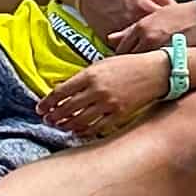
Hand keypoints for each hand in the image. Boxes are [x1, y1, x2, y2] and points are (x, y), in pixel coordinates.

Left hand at [46, 51, 167, 141]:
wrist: (155, 71)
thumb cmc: (128, 64)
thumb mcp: (103, 63)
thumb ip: (84, 76)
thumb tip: (64, 87)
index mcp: (90, 74)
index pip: (61, 91)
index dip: (48, 102)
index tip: (40, 108)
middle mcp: (97, 90)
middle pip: (67, 108)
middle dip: (54, 116)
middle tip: (47, 120)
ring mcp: (108, 104)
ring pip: (80, 120)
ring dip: (66, 125)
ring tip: (60, 126)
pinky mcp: (119, 114)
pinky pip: (97, 127)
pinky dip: (85, 131)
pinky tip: (78, 132)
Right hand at [79, 0, 175, 45]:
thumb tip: (178, 8)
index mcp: (143, 6)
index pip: (167, 22)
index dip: (177, 26)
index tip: (184, 28)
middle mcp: (132, 22)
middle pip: (156, 39)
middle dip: (167, 42)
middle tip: (176, 44)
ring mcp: (120, 33)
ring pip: (140, 47)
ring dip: (151, 49)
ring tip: (162, 50)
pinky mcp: (108, 39)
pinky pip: (125, 49)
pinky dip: (134, 50)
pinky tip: (142, 51)